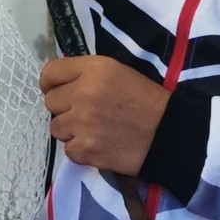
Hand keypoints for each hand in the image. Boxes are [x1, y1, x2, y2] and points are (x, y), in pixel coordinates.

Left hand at [40, 55, 169, 175]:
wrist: (169, 134)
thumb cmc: (144, 99)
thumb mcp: (115, 71)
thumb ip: (84, 72)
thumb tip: (58, 80)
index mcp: (92, 69)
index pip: (50, 73)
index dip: (51, 83)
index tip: (59, 90)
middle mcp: (83, 94)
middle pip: (50, 102)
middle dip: (64, 107)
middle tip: (85, 112)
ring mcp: (82, 123)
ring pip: (56, 127)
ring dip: (71, 130)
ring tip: (93, 129)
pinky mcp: (87, 149)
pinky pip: (68, 150)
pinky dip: (81, 150)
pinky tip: (98, 144)